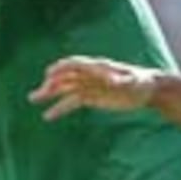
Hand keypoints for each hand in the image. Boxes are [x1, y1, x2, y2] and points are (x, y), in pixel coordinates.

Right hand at [28, 56, 158, 119]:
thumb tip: (113, 82)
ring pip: (64, 88)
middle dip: (50, 83)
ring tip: (33, 98)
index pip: (75, 64)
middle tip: (37, 94)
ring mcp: (88, 85)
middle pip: (65, 76)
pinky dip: (59, 108)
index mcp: (98, 67)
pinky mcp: (90, 97)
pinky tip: (48, 115)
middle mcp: (89, 74)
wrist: (147, 90)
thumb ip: (122, 81)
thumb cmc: (141, 82)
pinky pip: (71, 102)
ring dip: (49, 93)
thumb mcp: (133, 82)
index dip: (62, 68)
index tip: (49, 74)